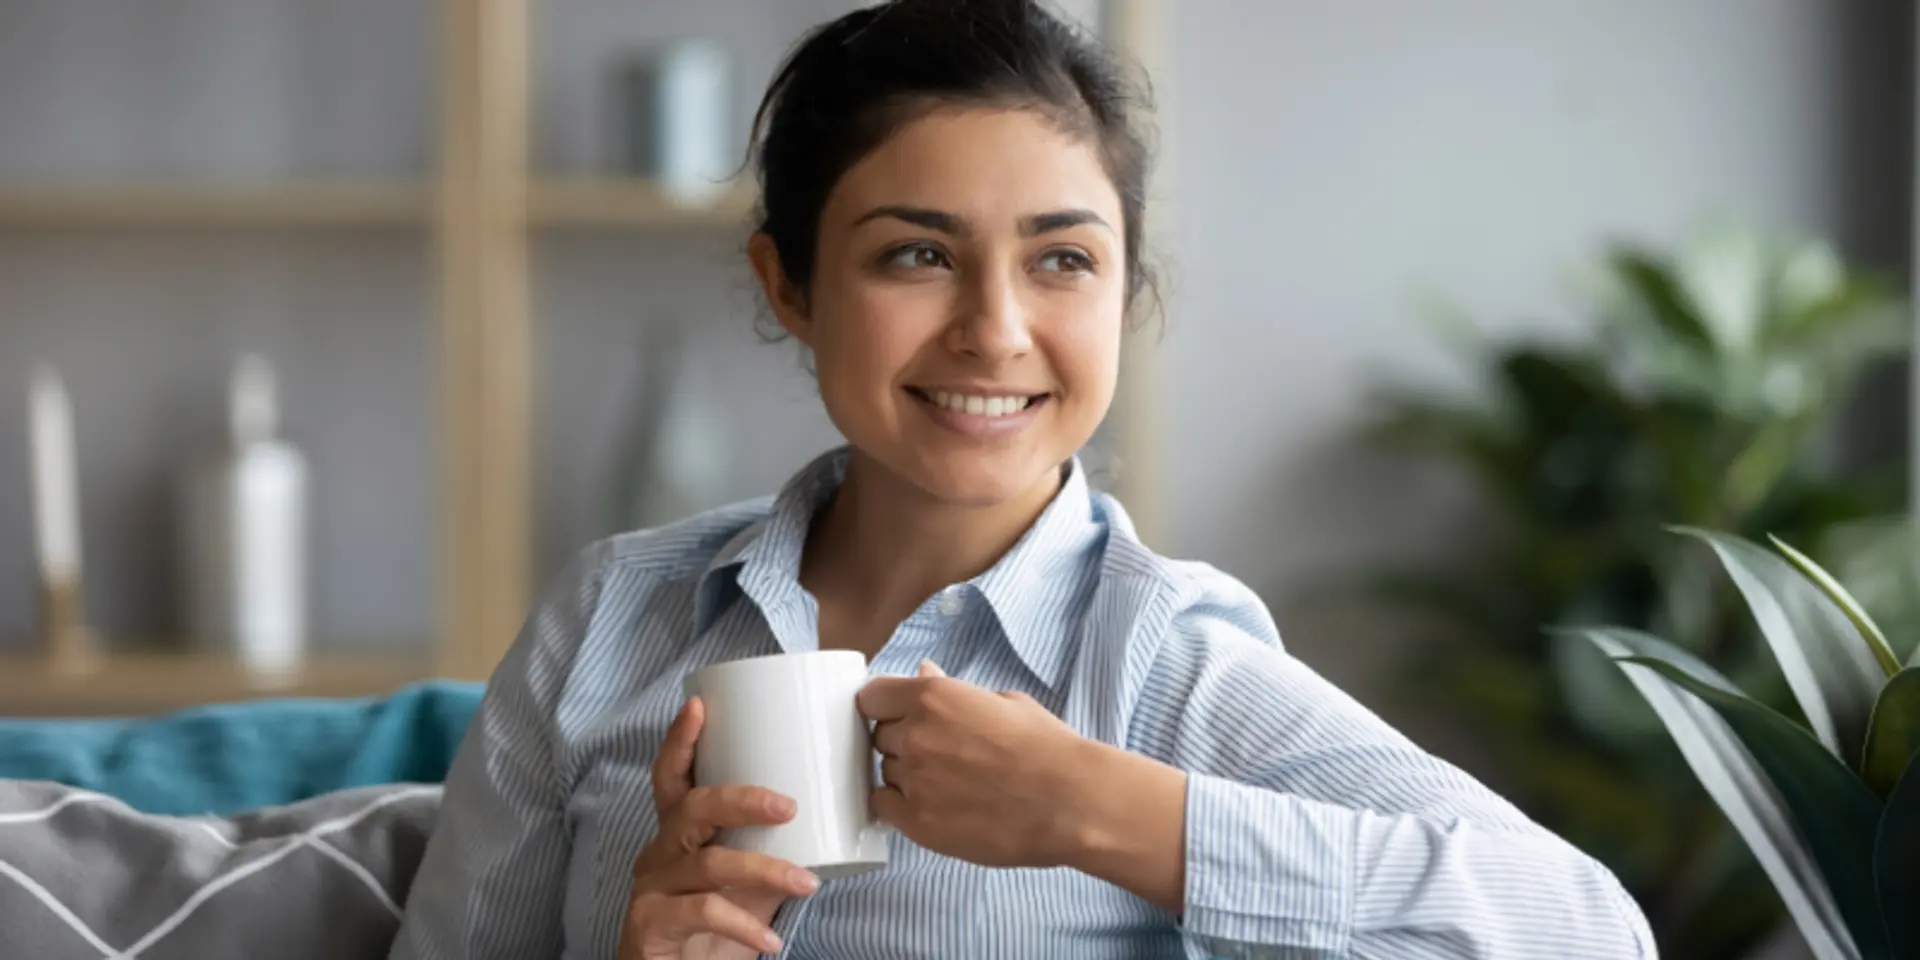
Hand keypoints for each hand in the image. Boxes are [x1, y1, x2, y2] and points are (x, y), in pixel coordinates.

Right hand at [617, 697, 819, 959]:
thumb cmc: (715, 928)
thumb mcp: (746, 883)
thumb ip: (773, 852)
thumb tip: (834, 821)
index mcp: (677, 833)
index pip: (671, 777)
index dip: (681, 741)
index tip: (699, 706)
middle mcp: (658, 854)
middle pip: (691, 807)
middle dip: (741, 798)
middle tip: (790, 807)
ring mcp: (650, 889)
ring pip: (707, 864)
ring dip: (764, 870)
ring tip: (808, 884)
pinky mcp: (650, 925)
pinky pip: (701, 913)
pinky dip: (744, 924)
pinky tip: (771, 940)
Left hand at [857, 661, 1096, 867]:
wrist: (1071, 801)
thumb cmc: (1047, 748)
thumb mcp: (1005, 701)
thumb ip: (953, 688)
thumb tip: (925, 671)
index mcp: (933, 698)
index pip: (872, 696)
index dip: (885, 706)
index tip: (899, 715)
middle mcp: (914, 736)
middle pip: (879, 736)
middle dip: (901, 740)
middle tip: (939, 752)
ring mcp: (914, 781)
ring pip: (887, 772)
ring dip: (906, 774)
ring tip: (948, 783)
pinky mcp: (918, 823)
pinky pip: (884, 806)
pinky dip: (900, 804)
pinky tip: (931, 804)